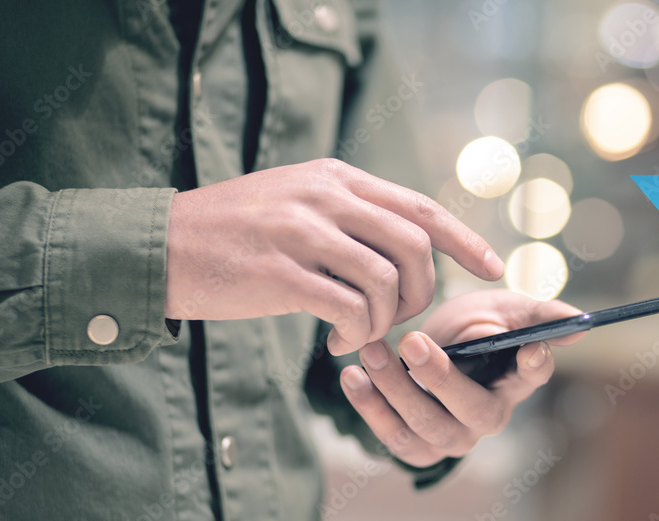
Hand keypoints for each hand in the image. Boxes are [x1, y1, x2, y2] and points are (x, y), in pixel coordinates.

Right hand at [164, 159, 503, 354]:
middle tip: (398, 318)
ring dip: (384, 320)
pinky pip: (349, 308)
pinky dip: (356, 332)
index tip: (496, 269)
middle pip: (414, 247)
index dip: (466, 241)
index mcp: (336, 177)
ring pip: (385, 281)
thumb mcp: (296, 201)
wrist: (162, 246)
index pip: (420, 208)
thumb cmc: (233, 233)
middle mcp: (326, 196)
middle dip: (422, 294)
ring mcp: (303, 231)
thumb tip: (403, 249)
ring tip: (358, 333)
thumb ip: (348, 214)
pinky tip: (337, 340)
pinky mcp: (282, 272)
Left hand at [339, 290, 583, 466]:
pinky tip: (352, 376)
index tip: (530, 349)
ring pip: (424, 426)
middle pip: (469, 410)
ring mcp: (452, 435)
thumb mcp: (502, 309)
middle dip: (440, 378)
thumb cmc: (473, 325)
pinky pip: (393, 438)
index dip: (533, 366)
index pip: (532, 376)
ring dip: (394, 390)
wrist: (428, 344)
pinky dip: (369, 407)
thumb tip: (578, 322)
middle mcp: (487, 415)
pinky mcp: (418, 446)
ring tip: (371, 351)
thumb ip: (536, 313)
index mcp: (515, 379)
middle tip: (412, 341)